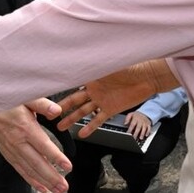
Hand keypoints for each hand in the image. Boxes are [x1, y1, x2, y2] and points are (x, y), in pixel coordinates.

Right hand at [0, 101, 71, 192]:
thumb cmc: (7, 104)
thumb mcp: (26, 98)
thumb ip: (43, 105)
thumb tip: (57, 111)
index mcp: (25, 127)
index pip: (44, 145)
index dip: (56, 157)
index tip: (67, 166)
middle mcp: (19, 142)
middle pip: (38, 163)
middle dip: (52, 176)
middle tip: (64, 186)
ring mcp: (13, 150)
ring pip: (30, 170)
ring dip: (44, 181)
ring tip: (56, 190)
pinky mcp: (9, 155)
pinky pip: (20, 170)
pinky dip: (31, 180)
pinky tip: (41, 187)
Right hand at [57, 59, 176, 136]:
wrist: (148, 76)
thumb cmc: (129, 65)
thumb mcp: (106, 62)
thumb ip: (90, 63)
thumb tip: (74, 58)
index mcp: (91, 76)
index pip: (72, 82)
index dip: (59, 87)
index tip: (45, 91)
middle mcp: (94, 89)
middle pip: (73, 100)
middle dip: (61, 107)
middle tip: (49, 114)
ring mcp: (102, 100)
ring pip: (82, 111)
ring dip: (71, 119)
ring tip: (60, 127)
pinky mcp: (111, 109)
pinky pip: (98, 120)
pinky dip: (90, 127)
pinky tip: (82, 134)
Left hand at [124, 111, 152, 139]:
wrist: (144, 113)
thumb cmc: (136, 115)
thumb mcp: (131, 114)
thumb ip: (127, 118)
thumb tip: (125, 123)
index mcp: (135, 118)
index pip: (132, 125)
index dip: (130, 130)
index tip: (128, 134)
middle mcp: (140, 121)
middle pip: (138, 128)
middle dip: (136, 134)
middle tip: (133, 138)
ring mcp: (145, 123)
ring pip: (144, 129)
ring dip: (142, 134)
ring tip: (140, 138)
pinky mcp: (148, 124)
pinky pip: (149, 128)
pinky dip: (148, 132)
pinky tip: (146, 135)